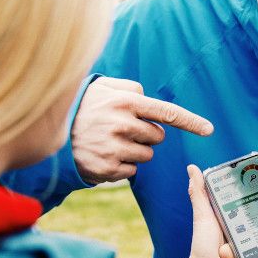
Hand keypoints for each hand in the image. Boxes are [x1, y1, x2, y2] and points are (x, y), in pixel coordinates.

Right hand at [71, 78, 213, 183]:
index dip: (190, 121)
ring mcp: (114, 148)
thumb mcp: (103, 87)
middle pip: (158, 136)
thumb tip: (149, 98)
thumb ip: (130, 88)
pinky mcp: (107, 169)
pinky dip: (123, 165)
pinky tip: (104, 155)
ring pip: (147, 155)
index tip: (209, 130)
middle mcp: (122, 124)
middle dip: (147, 134)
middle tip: (124, 129)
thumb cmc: (83, 107)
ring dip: (135, 150)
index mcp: (125, 102)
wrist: (48, 133)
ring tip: (111, 142)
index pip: (166, 112)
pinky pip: (132, 170)